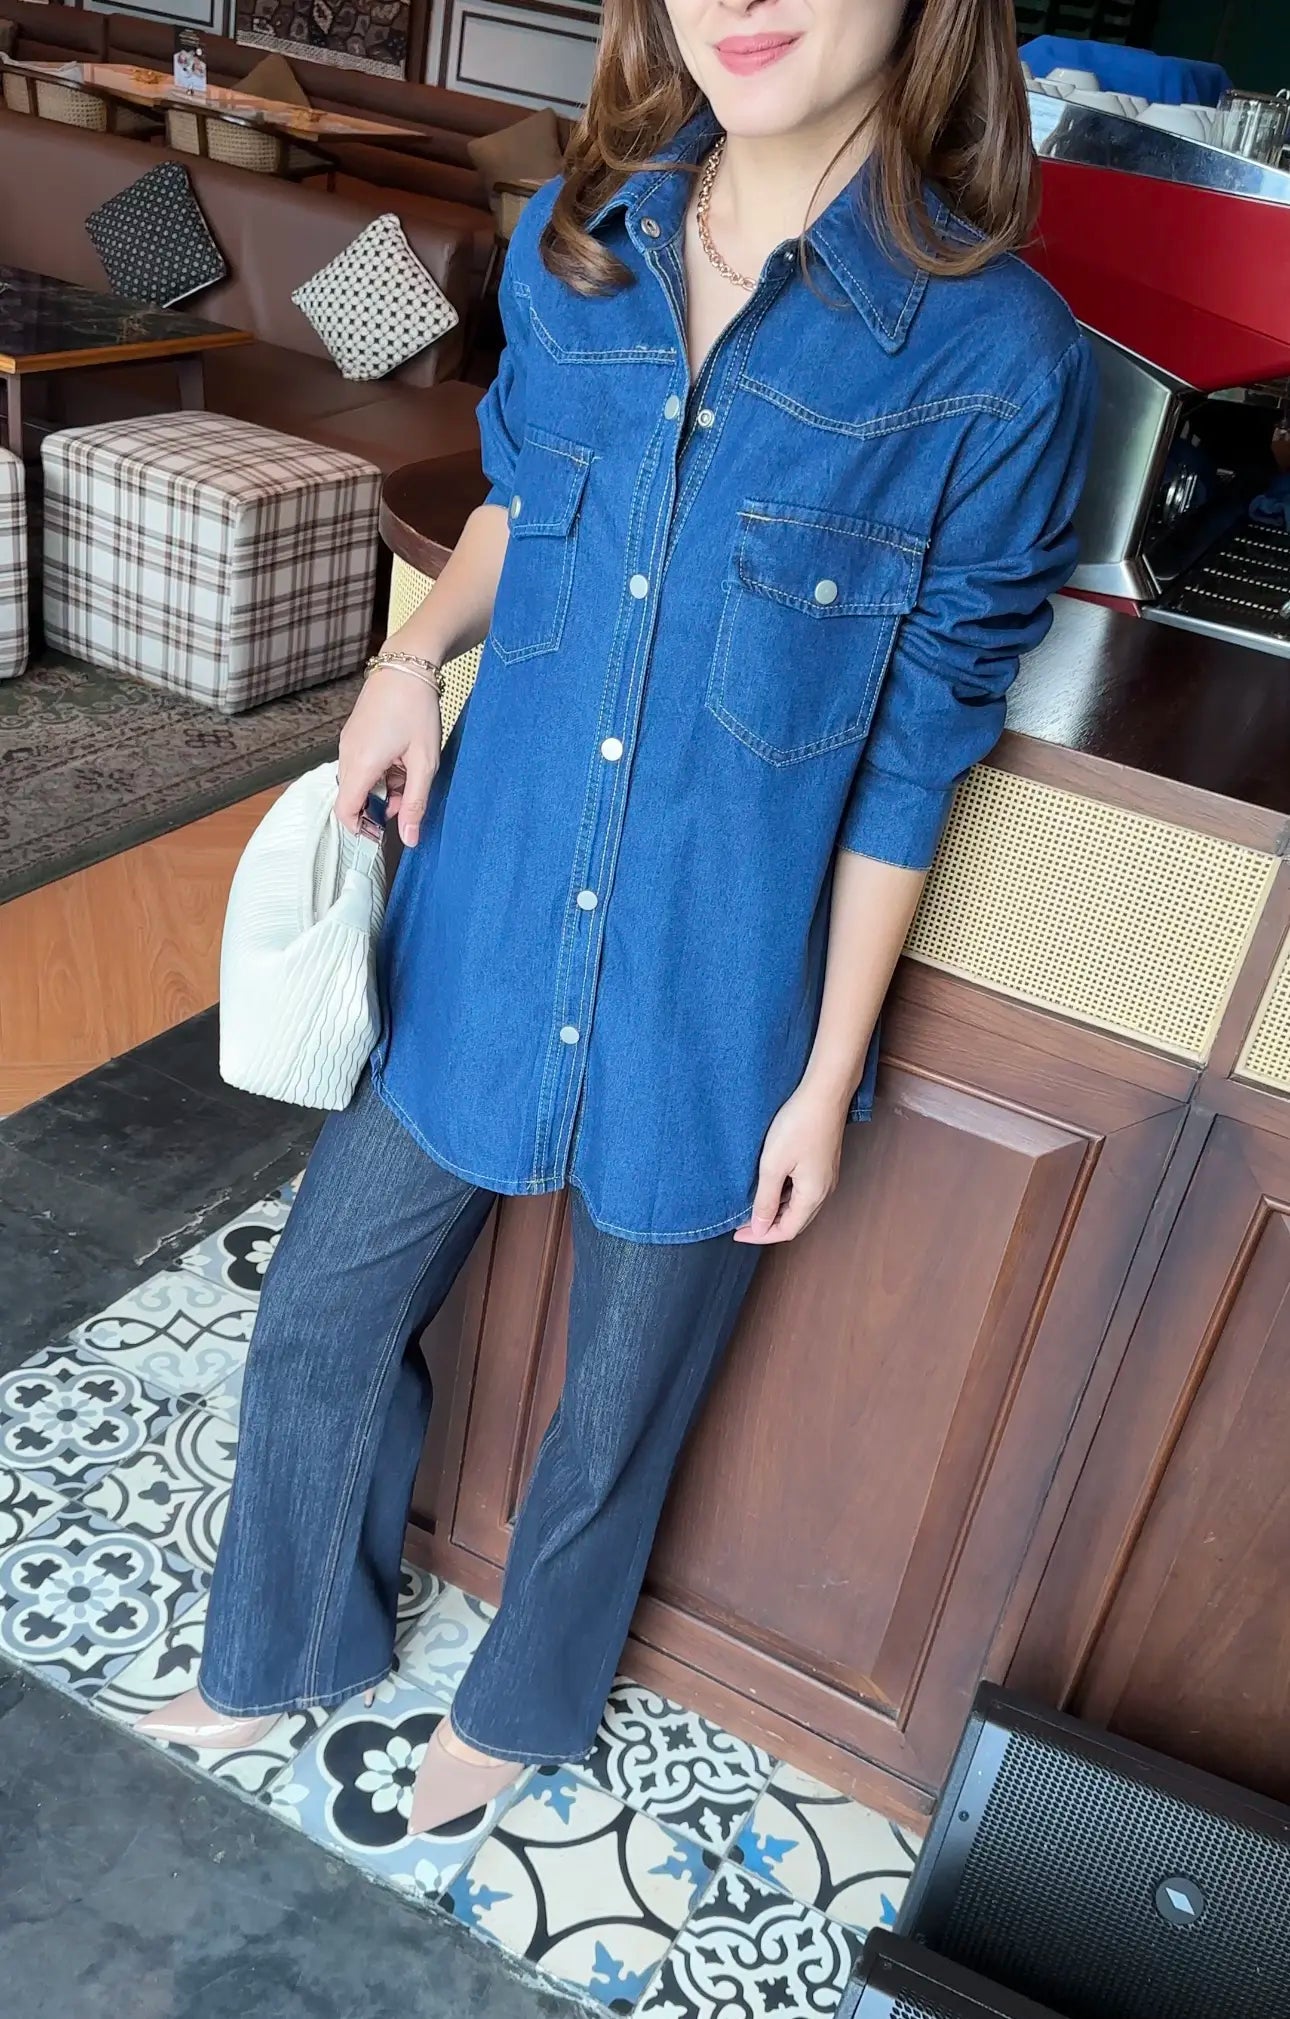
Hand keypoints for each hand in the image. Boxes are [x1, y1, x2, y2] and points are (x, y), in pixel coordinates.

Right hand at [336, 666, 441, 847]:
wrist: (407, 666)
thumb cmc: (417, 709)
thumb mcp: (424, 762)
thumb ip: (415, 803)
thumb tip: (409, 839)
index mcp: (361, 764)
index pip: (345, 811)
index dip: (361, 829)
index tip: (382, 835)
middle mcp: (347, 754)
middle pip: (353, 797)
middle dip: (378, 807)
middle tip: (407, 800)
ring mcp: (348, 742)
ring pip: (359, 781)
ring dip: (382, 788)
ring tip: (410, 775)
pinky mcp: (354, 734)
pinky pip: (361, 764)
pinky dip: (380, 772)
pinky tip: (402, 761)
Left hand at [733, 1079, 847, 1244]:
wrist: (824, 1094)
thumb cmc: (799, 1125)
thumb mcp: (773, 1165)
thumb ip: (765, 1200)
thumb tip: (760, 1228)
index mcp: (813, 1196)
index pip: (786, 1230)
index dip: (761, 1236)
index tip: (736, 1233)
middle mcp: (824, 1191)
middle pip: (795, 1222)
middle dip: (768, 1226)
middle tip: (741, 1224)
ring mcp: (825, 1178)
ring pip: (798, 1206)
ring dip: (775, 1211)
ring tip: (751, 1205)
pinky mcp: (823, 1164)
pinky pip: (802, 1191)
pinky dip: (784, 1196)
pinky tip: (768, 1186)